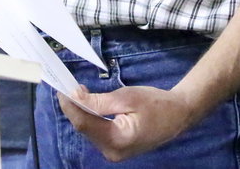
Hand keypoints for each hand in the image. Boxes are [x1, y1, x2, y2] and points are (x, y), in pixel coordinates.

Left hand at [59, 84, 198, 161]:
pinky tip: (89, 105)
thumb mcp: (127, 97)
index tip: (61, 88)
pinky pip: (97, 132)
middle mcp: (112, 152)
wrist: (178, 115)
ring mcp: (114, 153)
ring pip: (89, 130)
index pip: (83, 123)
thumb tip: (74, 97)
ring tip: (78, 93)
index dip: (69, 106)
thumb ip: (99, 101)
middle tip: (69, 86)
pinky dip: (91, 118)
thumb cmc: (156, 103)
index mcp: (117, 140)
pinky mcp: (116, 149)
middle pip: (84, 128)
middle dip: (75, 108)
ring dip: (82, 112)